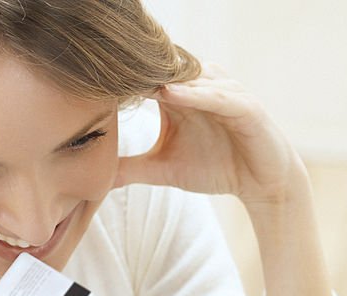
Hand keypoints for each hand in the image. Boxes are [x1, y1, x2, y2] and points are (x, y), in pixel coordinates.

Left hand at [115, 62, 306, 206]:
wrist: (261, 182)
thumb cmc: (215, 167)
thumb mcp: (164, 170)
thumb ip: (131, 169)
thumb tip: (98, 177)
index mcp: (179, 95)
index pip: (145, 78)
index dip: (119, 77)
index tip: (85, 78)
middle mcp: (200, 86)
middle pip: (164, 69)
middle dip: (137, 67)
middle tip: (101, 62)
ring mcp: (222, 92)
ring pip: (189, 77)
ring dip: (161, 76)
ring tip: (131, 73)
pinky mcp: (244, 106)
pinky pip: (216, 96)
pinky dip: (194, 94)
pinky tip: (169, 94)